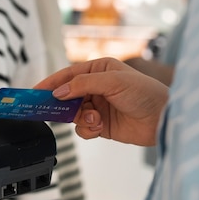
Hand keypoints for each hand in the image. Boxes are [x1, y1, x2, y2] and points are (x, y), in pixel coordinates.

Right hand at [34, 57, 168, 146]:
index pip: (68, 75)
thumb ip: (83, 84)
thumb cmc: (145, 93)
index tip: (35, 91)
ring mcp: (98, 106)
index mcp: (99, 70)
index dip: (51, 83)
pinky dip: (87, 128)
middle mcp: (97, 87)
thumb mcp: (113, 81)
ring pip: (74, 113)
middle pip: (67, 95)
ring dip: (80, 118)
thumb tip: (59, 92)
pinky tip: (99, 127)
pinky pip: (83, 127)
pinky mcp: (102, 124)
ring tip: (94, 118)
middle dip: (59, 104)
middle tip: (45, 110)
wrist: (163, 118)